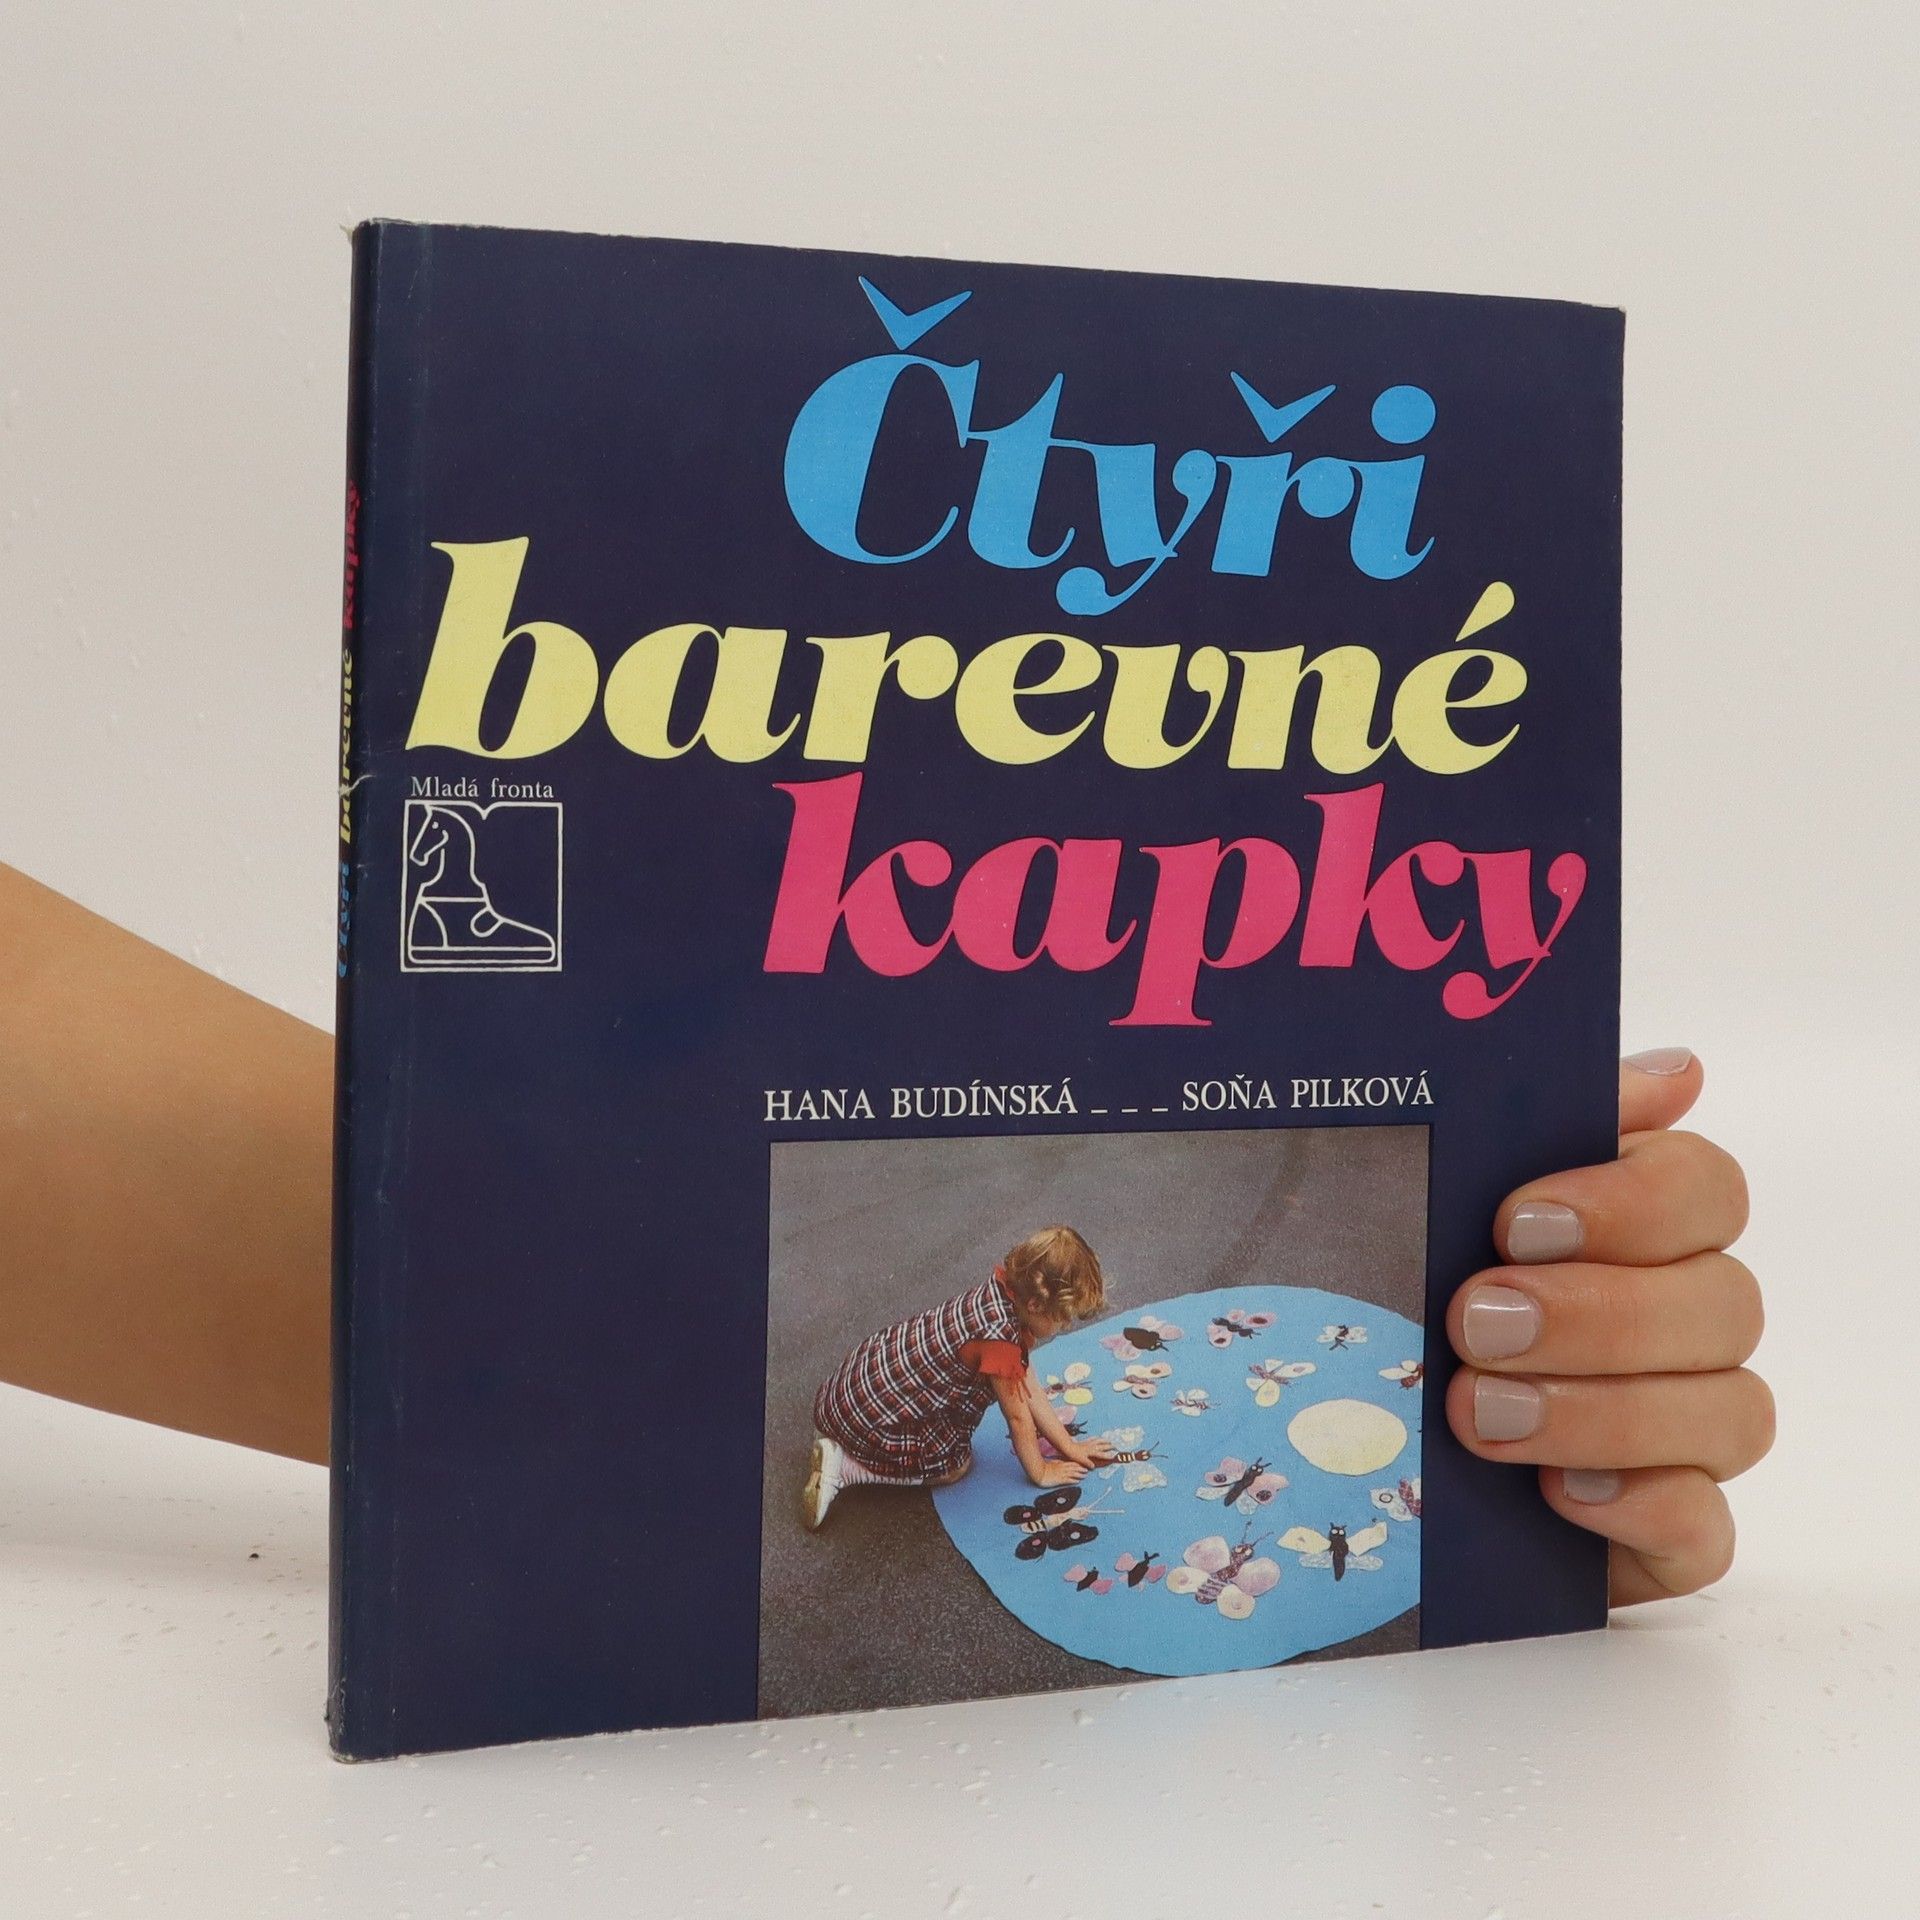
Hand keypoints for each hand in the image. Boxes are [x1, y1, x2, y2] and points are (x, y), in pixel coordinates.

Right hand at [1035, 1459, 1088, 1486]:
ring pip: (1073, 1474)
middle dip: (1081, 1469)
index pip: (1071, 1463)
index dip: (1078, 1464)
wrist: (1038, 1473)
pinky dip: (1074, 1481)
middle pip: (1074, 1468)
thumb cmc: (1043, 1467)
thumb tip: (1060, 1461)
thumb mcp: (1051, 1462)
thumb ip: (1057, 1462)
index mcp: (1060, 1463)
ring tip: (1085, 1476)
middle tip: (1087, 1470)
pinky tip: (1078, 1482)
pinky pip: (1069, 1480)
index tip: (1083, 1465)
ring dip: (1080, 1475)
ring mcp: (1062, 1474)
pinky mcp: (1060, 1480)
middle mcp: (1062, 1468)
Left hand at [1065, 1437, 1116, 1467]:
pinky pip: (1093, 1439)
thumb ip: (1088, 1463)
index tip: (1115, 1457)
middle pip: (1103, 1446)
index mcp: (1092, 1452)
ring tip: (1110, 1441)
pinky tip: (1099, 1438)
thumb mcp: (1081, 1460)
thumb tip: (1093, 1467)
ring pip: (1099, 1441)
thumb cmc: (1074, 1454)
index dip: (1109, 1456)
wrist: (1068, 1446)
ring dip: (1105, 1441)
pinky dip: (1098, 1438)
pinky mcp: (1086, 1441)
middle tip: (1116, 1447)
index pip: (1102, 1454)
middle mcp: (1092, 1447)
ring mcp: (1089, 1443)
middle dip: (1110, 1447)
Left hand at [1445, 1049, 1771, 1604]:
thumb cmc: (1399, 1286)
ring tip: (1480, 1413)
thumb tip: (1675, 1071)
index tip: (1516, 1222)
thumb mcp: (1433, 1190)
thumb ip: (1534, 1120)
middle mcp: (1684, 1320)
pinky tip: (1560, 1495)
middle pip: (1725, 1302)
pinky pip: (1710, 1532)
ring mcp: (1686, 1433)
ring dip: (1603, 1413)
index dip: (1631, 1202)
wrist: (1341, 1432)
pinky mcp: (1666, 1531)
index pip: (1707, 1187)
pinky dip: (1646, 1509)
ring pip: (1729, 1414)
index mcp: (1640, 1222)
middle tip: (1473, 1322)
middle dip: (1597, 1314)